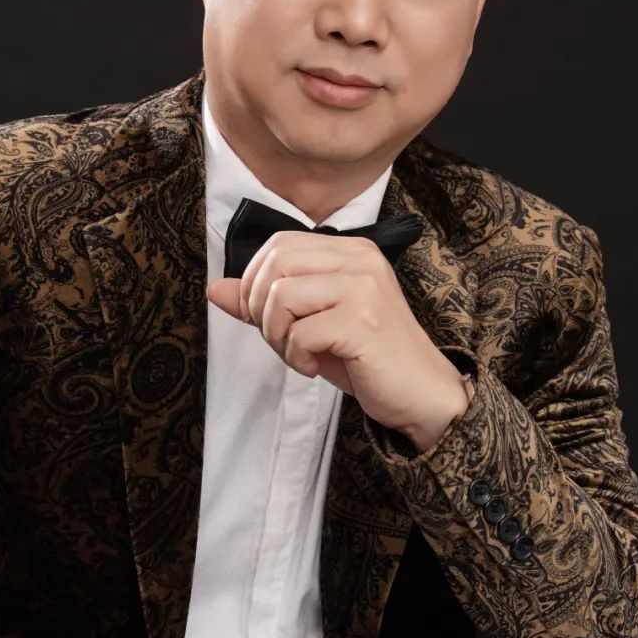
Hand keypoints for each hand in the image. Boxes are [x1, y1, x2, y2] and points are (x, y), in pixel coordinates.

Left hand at [206, 232, 468, 448]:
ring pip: (281, 296)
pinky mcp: (363, 322)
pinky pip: (300, 332)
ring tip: (299, 355)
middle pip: (275, 264)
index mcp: (350, 251)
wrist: (422, 393)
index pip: (278, 245)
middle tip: (281, 339)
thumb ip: (266, 303)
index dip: (254, 282)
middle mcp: (359, 260)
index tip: (267, 318)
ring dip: (277, 336)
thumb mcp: (312, 323)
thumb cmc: (368, 358)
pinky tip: (316, 367)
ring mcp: (363, 288)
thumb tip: (216, 289)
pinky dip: (297, 357)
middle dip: (260, 309)